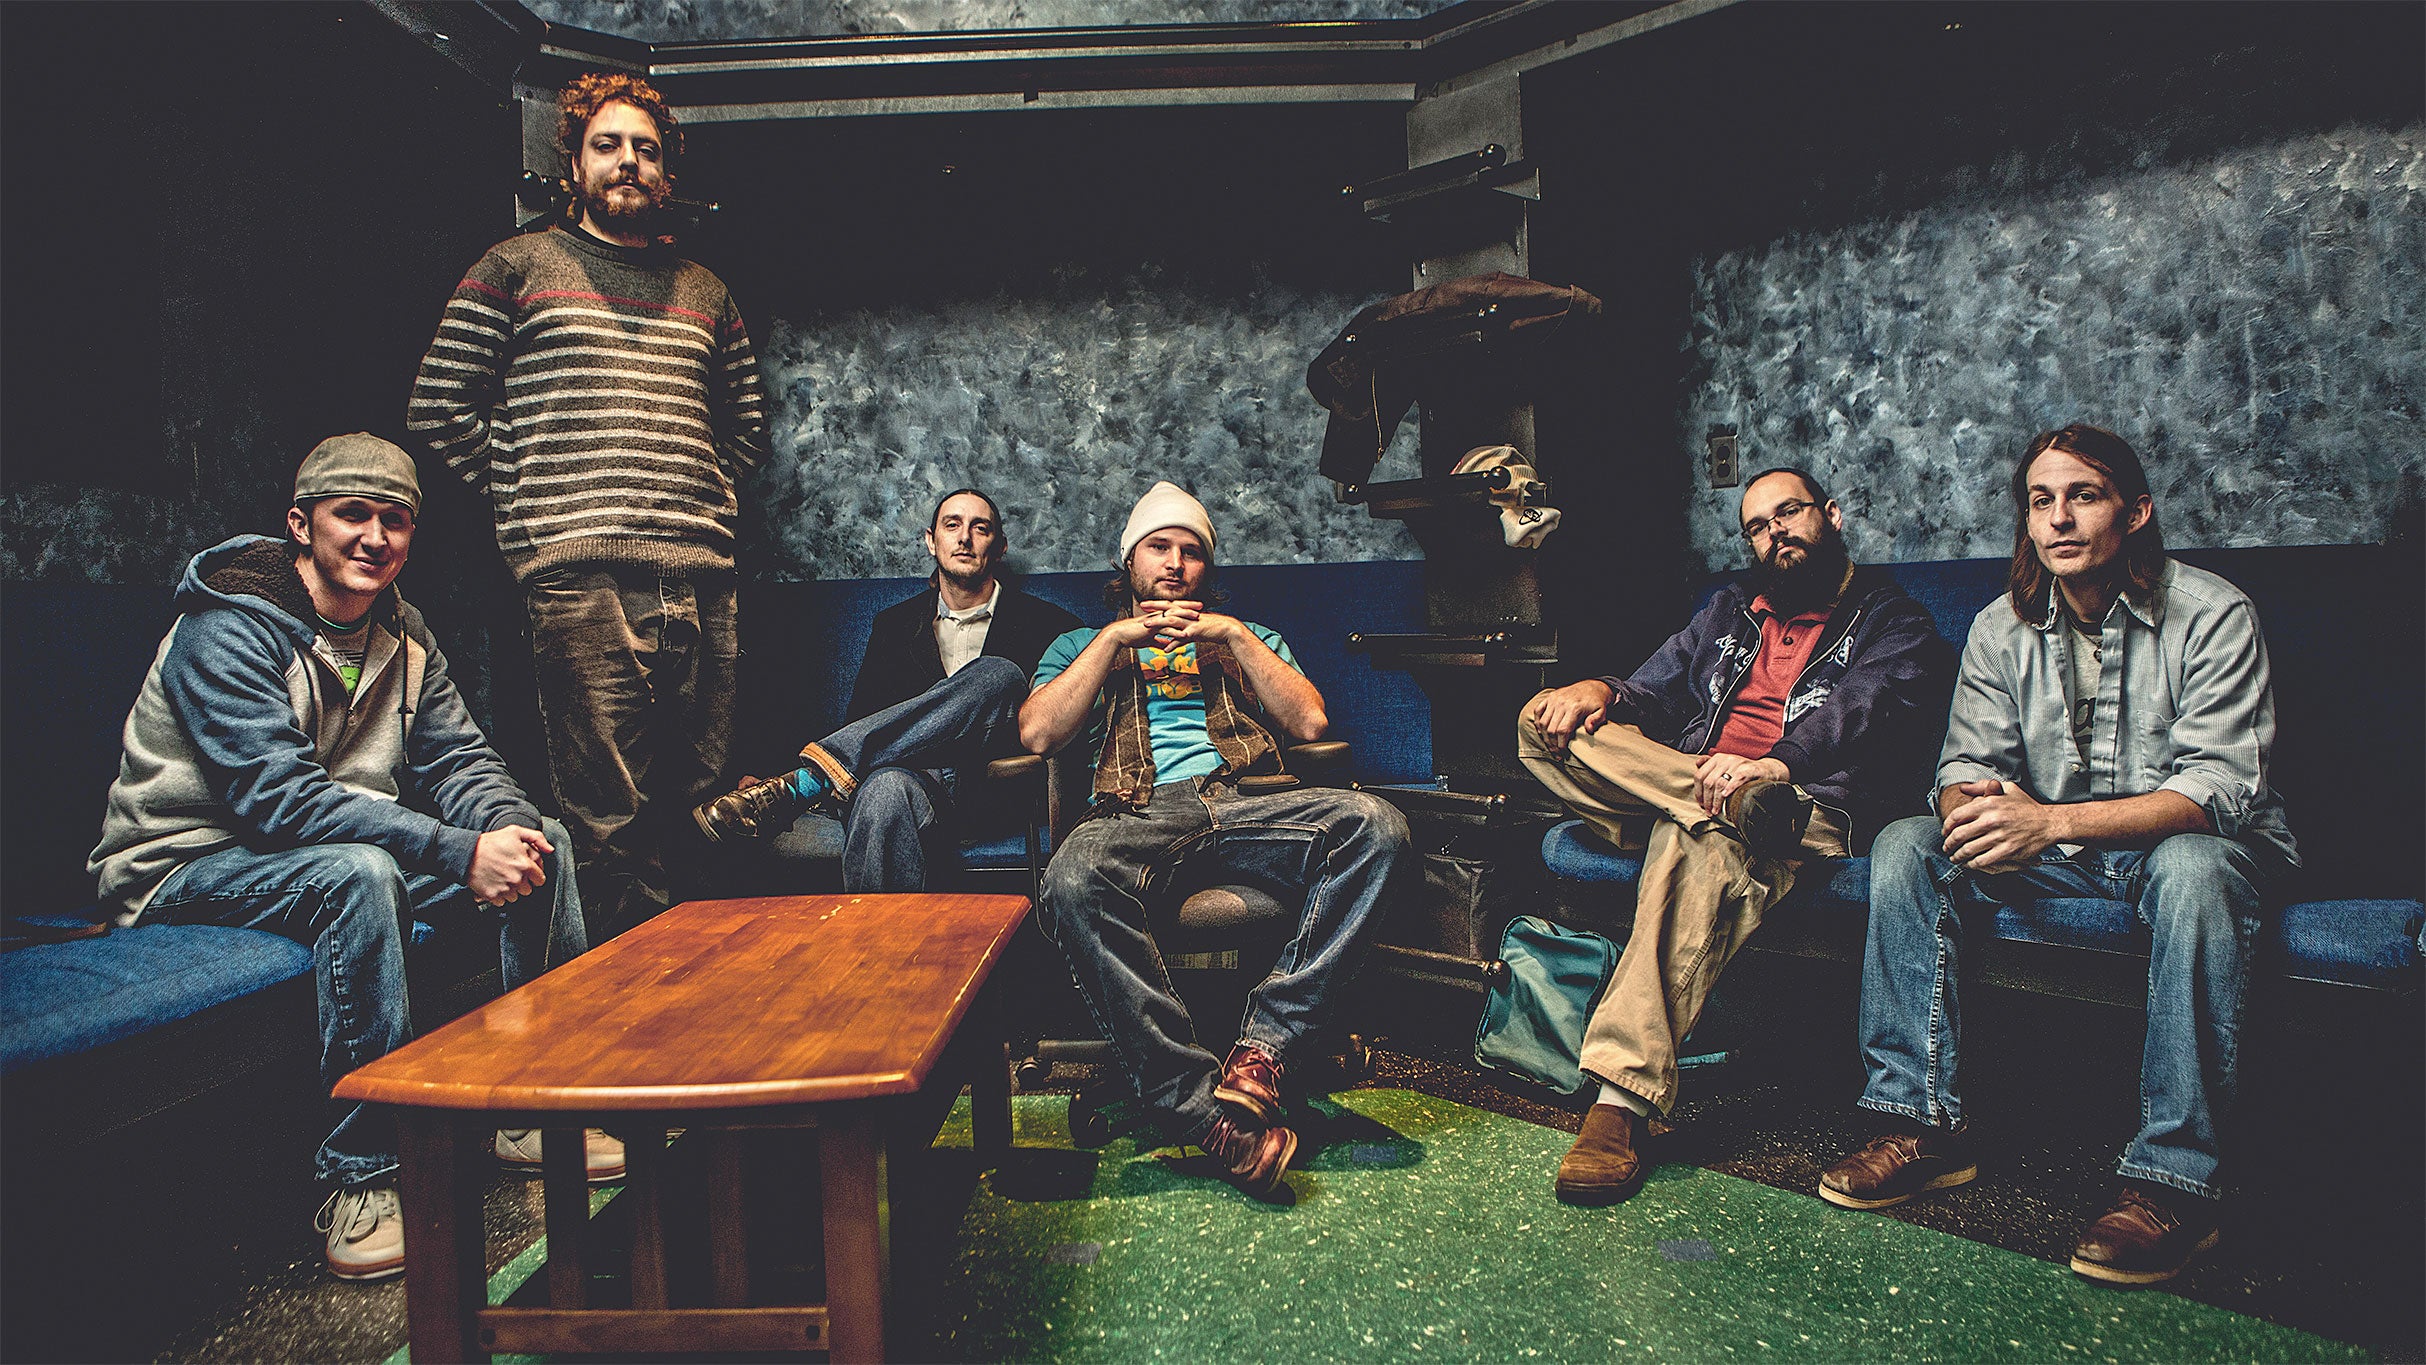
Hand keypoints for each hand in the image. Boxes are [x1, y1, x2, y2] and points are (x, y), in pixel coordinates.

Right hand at [467, 826, 550, 905]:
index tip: (528, 873)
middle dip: (523, 883)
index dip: (535, 876)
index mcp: (525, 866)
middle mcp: (517, 879)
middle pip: (528, 890)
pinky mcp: (492, 895)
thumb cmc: (491, 841)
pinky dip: (499, 896)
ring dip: (511, 890)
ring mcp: (504, 889)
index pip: (540, 880)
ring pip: (515, 897)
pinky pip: (502, 902)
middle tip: (513, 874)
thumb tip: (550, 850)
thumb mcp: (516, 832)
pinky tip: (495, 884)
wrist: (467, 852)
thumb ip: (537, 838)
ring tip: (502, 878)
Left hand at [1133, 599, 1239, 649]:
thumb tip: (1168, 647)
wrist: (1227, 630)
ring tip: (1146, 625)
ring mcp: (1191, 622)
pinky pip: (1182, 637)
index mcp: (1186, 613)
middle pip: (1167, 609)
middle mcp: (1187, 615)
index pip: (1169, 606)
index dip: (1156, 605)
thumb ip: (1179, 639)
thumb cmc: (1210, 630)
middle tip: (1141, 605)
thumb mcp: (1193, 633)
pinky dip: (1173, 643)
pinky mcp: (1196, 631)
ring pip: (1171, 621)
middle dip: (1154, 607)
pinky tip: (1165, 649)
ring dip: (1157, 623)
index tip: (1144, 604)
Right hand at [1524, 681, 1613, 753]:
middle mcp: (1561, 703)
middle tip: (1557, 754)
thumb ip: (1596, 720)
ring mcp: (1554, 699)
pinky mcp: (1549, 697)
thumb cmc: (1597, 701)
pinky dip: (1537, 723)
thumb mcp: (1602, 711)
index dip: (1561, 745)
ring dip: (1544, 737)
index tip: (1563, 754)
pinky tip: (1542, 732)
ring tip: (1550, 746)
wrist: (1592, 686)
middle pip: (1551, 729)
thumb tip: (1589, 729)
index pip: (1562, 731)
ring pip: (1542, 723)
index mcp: (1574, 708)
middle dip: (1552, 745)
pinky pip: (1538, 711)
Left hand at [1693, 753, 1789, 815]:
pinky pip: (1737, 779)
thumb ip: (1711, 765)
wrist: (1766, 769)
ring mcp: (1737, 763)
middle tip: (1708, 811)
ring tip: (1716, 811)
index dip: (1698, 792)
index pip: (1700, 776)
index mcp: (1717, 758)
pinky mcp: (1749, 769)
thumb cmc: (1743, 771)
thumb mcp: (1725, 766)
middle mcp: (1725, 759)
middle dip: (1707, 800)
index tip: (1701, 804)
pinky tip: (1725, 797)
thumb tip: (1697, 764)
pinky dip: (1730, 789)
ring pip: (1720, 783)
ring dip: (1716, 800)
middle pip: (1708, 782)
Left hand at [1939, 781, 2061, 872]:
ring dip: (1957, 856)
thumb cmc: (2026, 806)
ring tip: (1954, 858)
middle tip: (1946, 848)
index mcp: (1989, 804)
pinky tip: (1969, 864)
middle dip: (1948, 844)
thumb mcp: (2007, 789)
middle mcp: (1992, 820)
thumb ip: (1982, 786)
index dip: (1947, 826)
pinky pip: (1982, 861)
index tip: (1945, 832)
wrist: (2049, 823)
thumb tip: (1962, 788)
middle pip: (1959, 835)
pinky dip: (1972, 864)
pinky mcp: (2007, 851)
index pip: (1957, 816)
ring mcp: (1999, 837)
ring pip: (1968, 850)